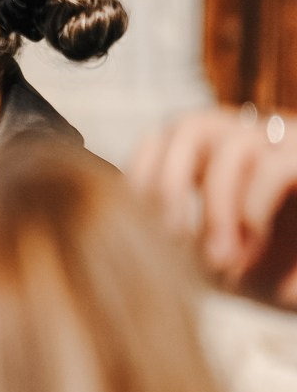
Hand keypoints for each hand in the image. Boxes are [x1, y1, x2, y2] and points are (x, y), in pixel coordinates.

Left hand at [131, 106, 296, 305]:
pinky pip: (277, 168)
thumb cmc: (272, 265)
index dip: (140, 177)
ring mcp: (286, 140)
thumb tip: (112, 236)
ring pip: (233, 145)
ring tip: (220, 260)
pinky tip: (251, 242)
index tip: (135, 227)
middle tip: (172, 241)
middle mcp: (250, 133)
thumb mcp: (211, 251)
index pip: (158, 138)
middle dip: (171, 187)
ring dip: (217, 208)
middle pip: (188, 126)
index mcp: (214, 150)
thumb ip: (172, 235)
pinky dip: (254, 209)